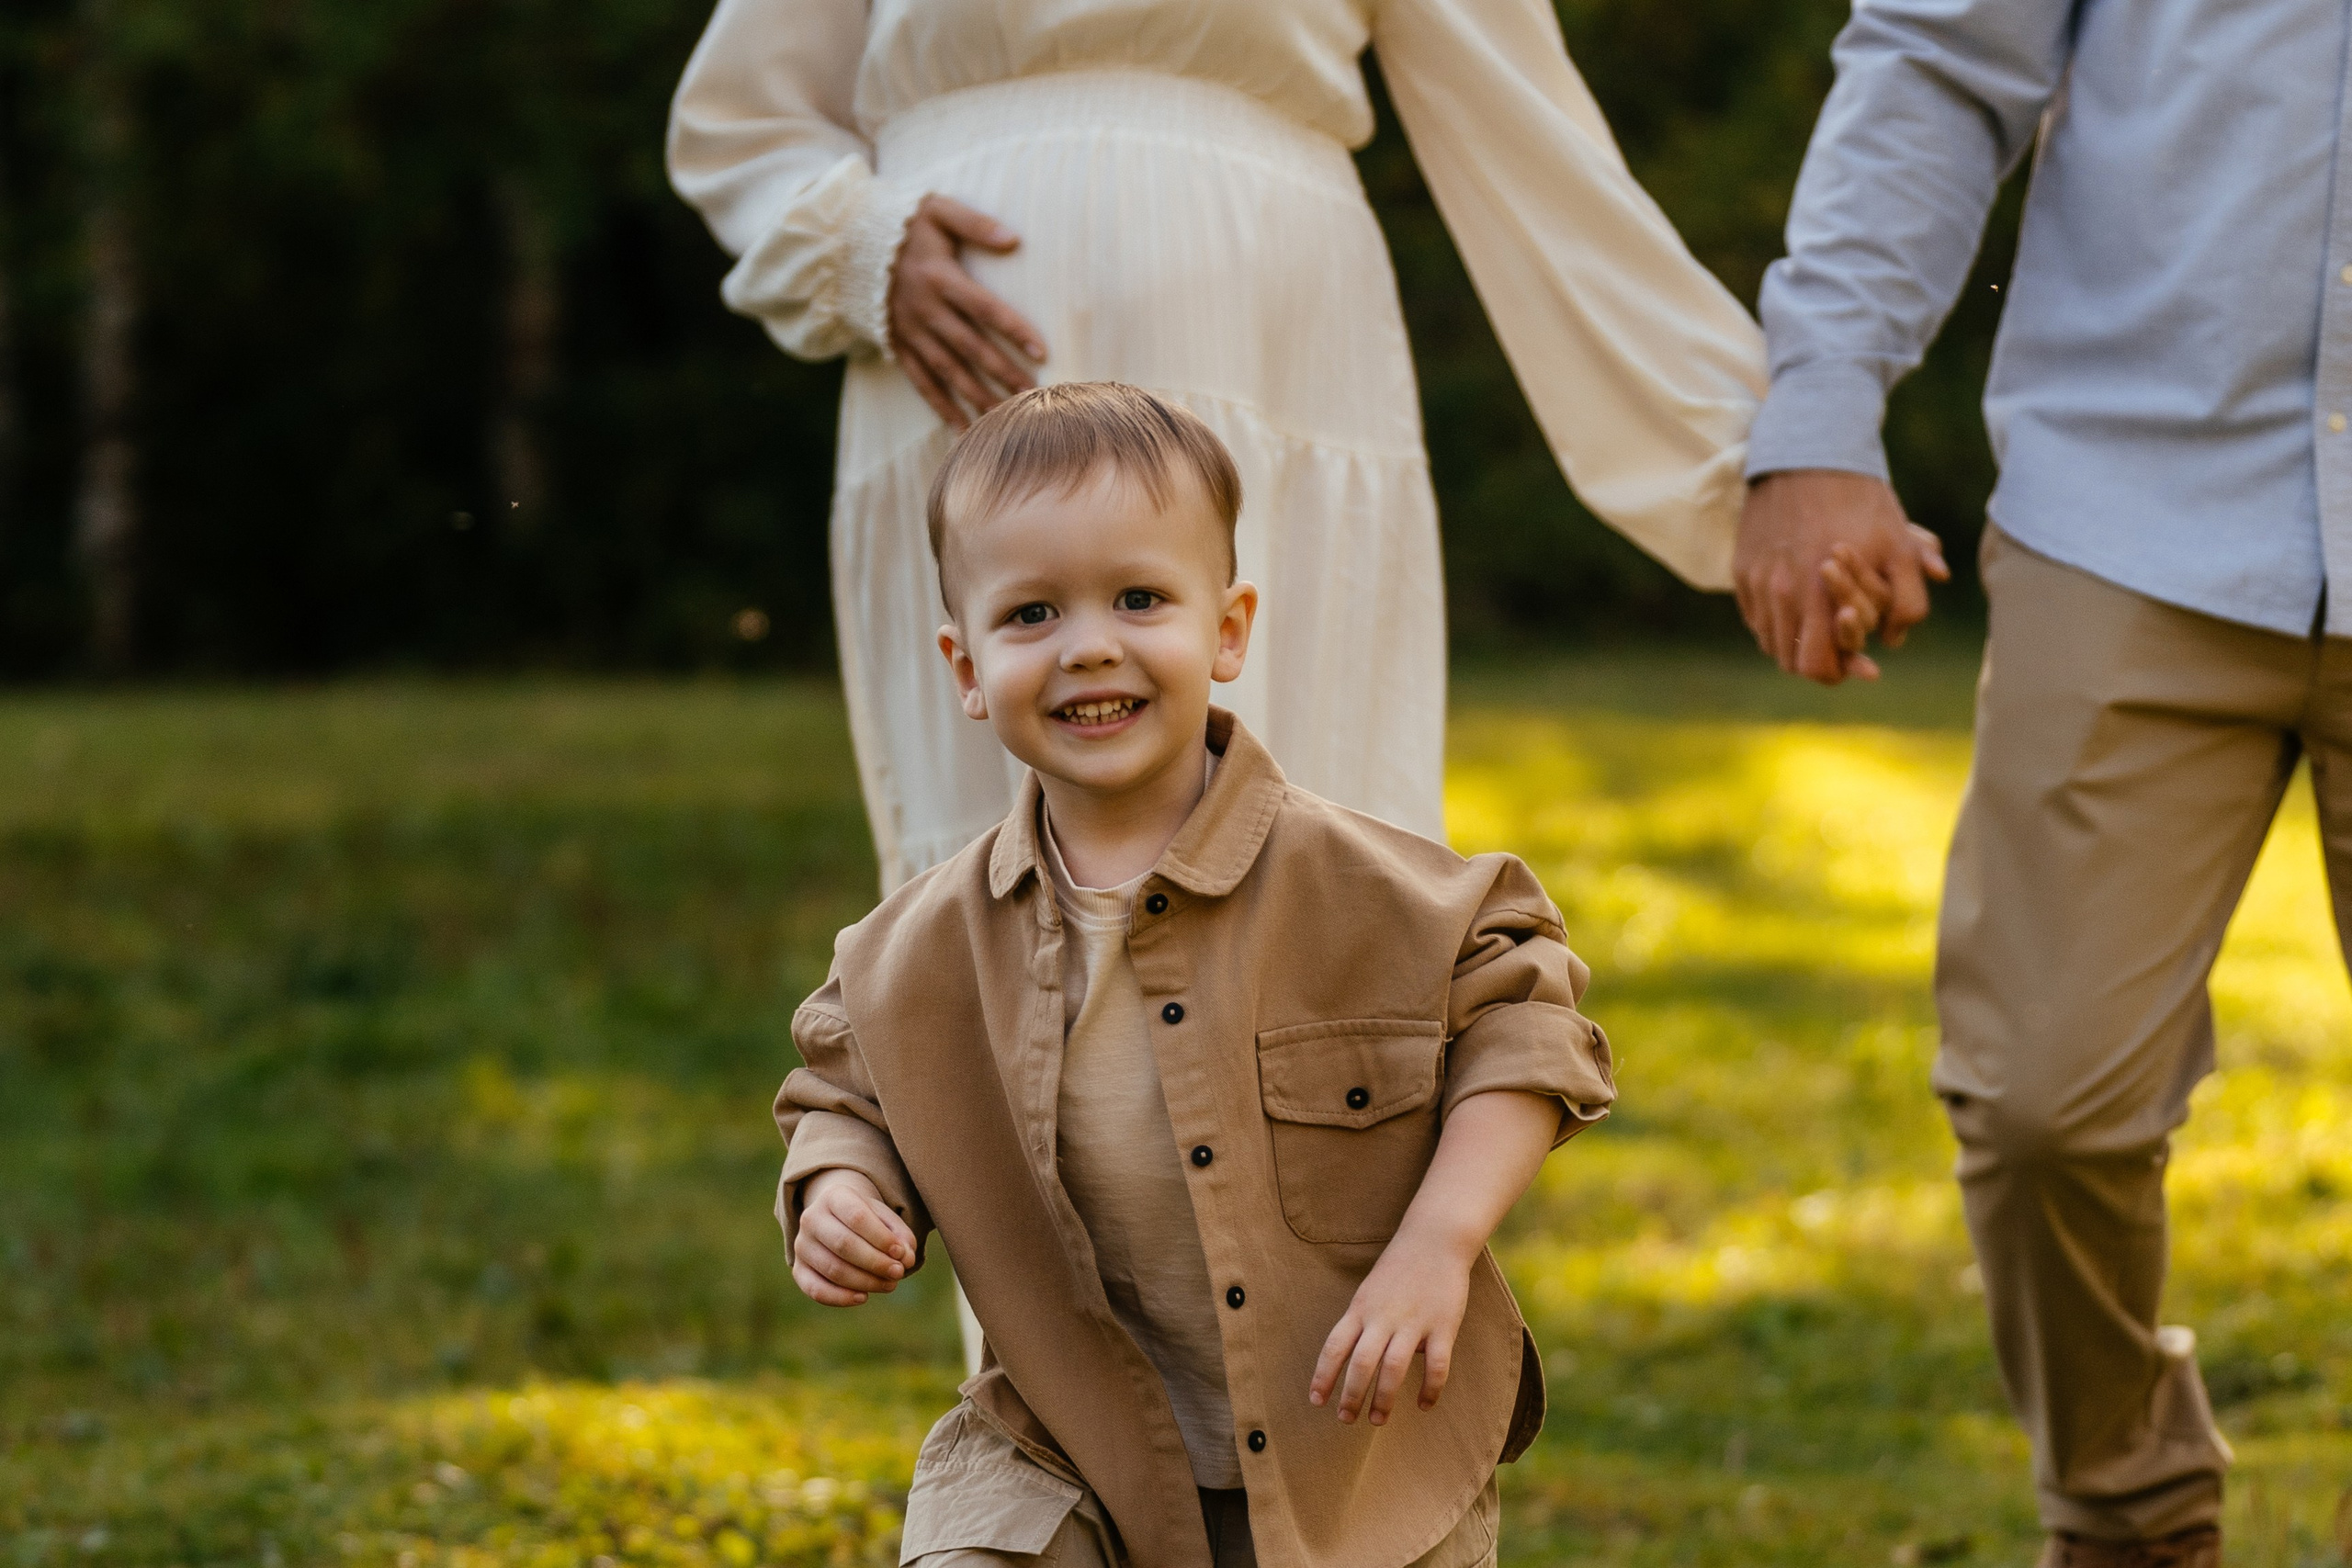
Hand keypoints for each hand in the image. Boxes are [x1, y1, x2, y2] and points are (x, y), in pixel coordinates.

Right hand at [791, 1169, 917, 1306]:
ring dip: (865, 1281)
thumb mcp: (886, 1219)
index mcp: (834, 1196)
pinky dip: (841, 1297)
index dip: (881, 1238)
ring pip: (833, 1269)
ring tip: (889, 1284)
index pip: (857, 1217)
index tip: (901, 1253)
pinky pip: (815, 1289)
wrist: (837, 1219)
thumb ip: (900, 1236)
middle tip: (898, 1272)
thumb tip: (906, 1259)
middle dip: (875, 1262)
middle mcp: (811, 1218)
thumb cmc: (867, 1220)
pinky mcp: (798, 1269)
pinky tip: (863, 1297)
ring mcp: (802, 1245)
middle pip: (844, 1244)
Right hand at [888, 195, 1047, 429]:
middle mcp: (925, 310)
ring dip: (978, 397)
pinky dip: (942, 408)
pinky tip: (965, 429)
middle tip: (1035, 396)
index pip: (984, 308)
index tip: (1042, 352)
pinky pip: (921, 383)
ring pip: (949, 372)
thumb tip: (1013, 239)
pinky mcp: (898, 347)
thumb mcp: (936, 210)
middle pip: (970, 347)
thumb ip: (974, 222)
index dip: (1013, 329)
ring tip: (1008, 417)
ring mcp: (910, 333)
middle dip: (1003, 373)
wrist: (848, 246)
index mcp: (939, 278)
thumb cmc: (905, 227)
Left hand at [1308, 1229, 1474, 1426]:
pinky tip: (1424, 1404)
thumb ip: (1362, 1324)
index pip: (1334, 1346)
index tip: (1316, 1400)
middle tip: (1345, 1420)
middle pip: (1361, 1363)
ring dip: (1384, 1399)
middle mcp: (1383, 1317)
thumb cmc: (1399, 1268)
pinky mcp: (1443, 1326)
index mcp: (1361, 1309)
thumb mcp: (1369, 1291)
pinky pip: (1436, 1365)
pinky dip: (1430, 1389)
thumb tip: (1361, 1361)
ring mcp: (1413, 1322)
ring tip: (1377, 1420)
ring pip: (1394, 1369)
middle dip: (1351, 1395)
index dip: (1323, 1375)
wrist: (1435, 1239)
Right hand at [1734, 470, 1949, 684]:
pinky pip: (1755, 614)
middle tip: (1840, 649)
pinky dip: (1776, 620)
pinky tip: (1799, 603)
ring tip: (1820, 626)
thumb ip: (1908, 598)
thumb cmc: (1860, 499)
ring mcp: (1756, 581)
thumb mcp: (1899, 544)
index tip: (1858, 665)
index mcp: (1818, 593)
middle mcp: (1779, 593)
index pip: (1815, 665)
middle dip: (1818, 662)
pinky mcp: (1742, 568)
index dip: (1838, 672)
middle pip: (1788, 661)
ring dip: (1796, 642)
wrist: (1808, 453)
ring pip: (1769, 640)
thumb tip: (1895, 639)